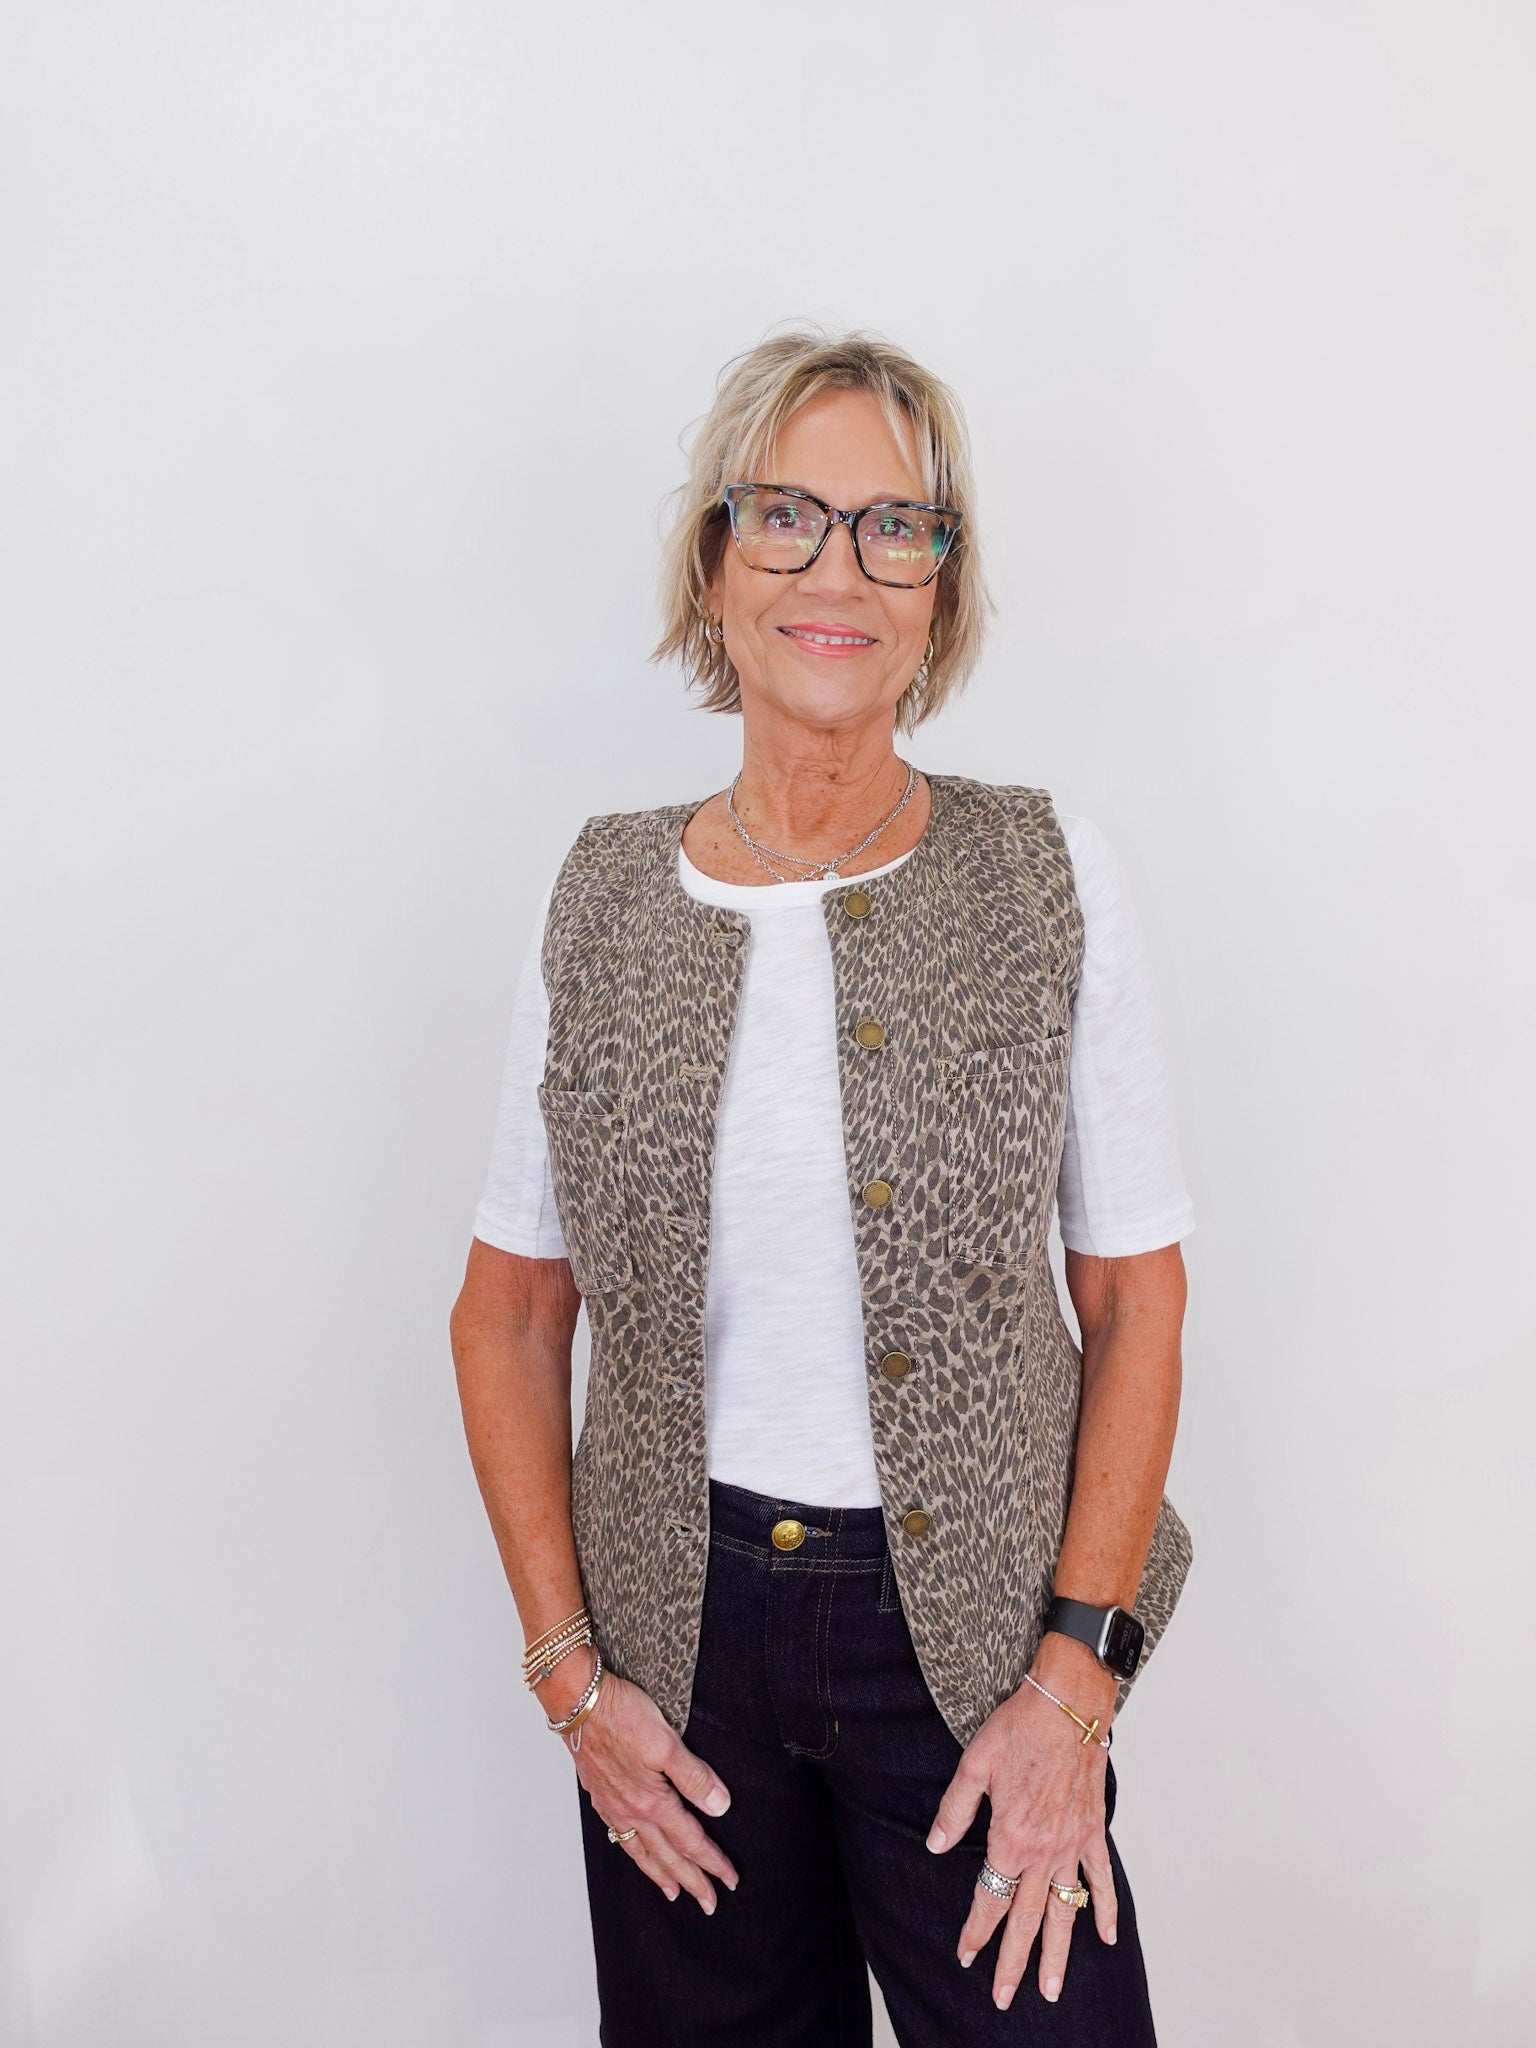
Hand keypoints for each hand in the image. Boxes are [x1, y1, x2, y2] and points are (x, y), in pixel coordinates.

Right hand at [542, 1654, 739, 1913]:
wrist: (578, 1702)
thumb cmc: (622, 1713)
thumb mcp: (667, 1741)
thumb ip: (695, 1777)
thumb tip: (720, 1807)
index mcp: (651, 1802)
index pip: (690, 1841)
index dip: (713, 1862)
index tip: (730, 1880)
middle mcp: (631, 1811)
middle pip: (667, 1856)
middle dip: (691, 1881)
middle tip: (710, 1904)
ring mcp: (613, 1806)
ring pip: (641, 1852)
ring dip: (660, 1875)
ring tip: (673, 1893)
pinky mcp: (600, 1795)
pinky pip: (620, 1837)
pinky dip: (634, 1854)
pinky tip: (637, 1851)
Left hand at [924, 1633, 1119, 2009]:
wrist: (1069, 1703)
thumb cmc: (1020, 1727)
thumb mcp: (974, 1764)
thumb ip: (954, 1811)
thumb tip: (935, 1846)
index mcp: (1010, 1837)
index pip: (991, 1897)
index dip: (976, 1929)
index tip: (966, 1954)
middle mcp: (1044, 1850)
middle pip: (1027, 1919)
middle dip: (1012, 1961)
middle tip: (1003, 1996)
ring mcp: (1072, 1844)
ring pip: (1065, 1910)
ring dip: (1058, 1953)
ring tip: (1051, 1989)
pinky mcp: (1093, 1831)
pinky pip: (1101, 1879)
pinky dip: (1105, 1908)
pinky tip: (1106, 1937)